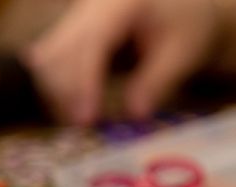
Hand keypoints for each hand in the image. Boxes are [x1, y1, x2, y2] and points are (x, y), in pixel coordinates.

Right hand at [24, 0, 222, 123]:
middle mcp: (90, 4)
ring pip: (46, 55)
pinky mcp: (70, 28)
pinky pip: (50, 56)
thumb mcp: (184, 52)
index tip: (86, 118)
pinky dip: (56, 84)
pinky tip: (73, 103)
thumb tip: (135, 114)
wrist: (184, 4)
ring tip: (79, 117)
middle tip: (82, 125)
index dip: (83, 82)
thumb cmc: (188, 25)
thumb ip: (158, 82)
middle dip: (64, 91)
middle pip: (58, 50)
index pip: (91, 43)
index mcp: (121, 4)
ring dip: (56, 90)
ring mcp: (76, 15)